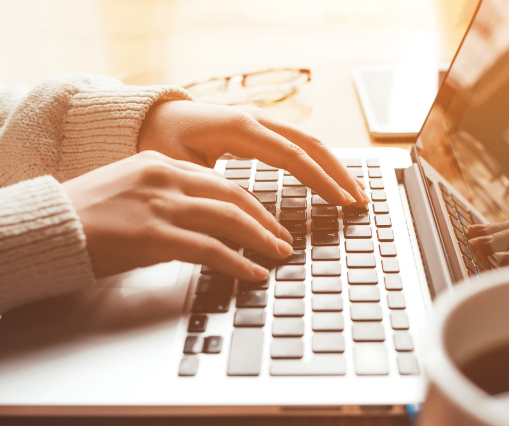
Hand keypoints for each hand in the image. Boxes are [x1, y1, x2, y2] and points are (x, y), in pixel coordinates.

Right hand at [62, 151, 292, 280]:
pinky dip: (238, 262)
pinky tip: (253, 273)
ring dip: (260, 239)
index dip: (247, 201)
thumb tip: (191, 223)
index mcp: (154, 163)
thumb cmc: (77, 218)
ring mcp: (158, 205)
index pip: (216, 180)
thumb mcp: (122, 192)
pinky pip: (210, 249)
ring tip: (278, 256)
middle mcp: (161, 178)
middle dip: (263, 219)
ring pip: (228, 218)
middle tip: (282, 238)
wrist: (42, 229)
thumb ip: (158, 199)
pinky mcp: (153, 235)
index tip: (264, 218)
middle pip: (231, 195)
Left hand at [138, 100, 368, 206]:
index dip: (321, 180)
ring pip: (309, 142)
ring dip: (335, 168)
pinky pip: (298, 145)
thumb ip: (215, 192)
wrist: (147, 120)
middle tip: (361, 202)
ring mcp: (259, 121)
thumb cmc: (159, 144)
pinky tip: (331, 182)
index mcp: (238, 126)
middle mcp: (254, 119)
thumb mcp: (181, 171)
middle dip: (339, 174)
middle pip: (311, 144)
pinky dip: (319, 163)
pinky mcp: (259, 130)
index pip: (293, 155)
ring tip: (355, 195)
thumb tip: (247, 223)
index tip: (341, 202)